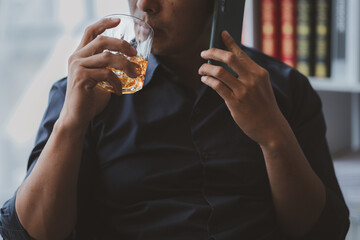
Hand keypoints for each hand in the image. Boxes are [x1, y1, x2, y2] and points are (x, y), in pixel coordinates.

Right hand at [59, 18, 138, 127]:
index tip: (118, 20)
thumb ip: (108, 68)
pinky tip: (119, 92)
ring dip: (125, 65)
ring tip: (134, 74)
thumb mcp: (100, 79)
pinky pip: (106, 74)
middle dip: (122, 44)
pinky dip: (117, 82)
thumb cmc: (90, 98)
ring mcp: (78, 67)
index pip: (90, 32)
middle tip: (135, 54)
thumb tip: (130, 64)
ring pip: (107, 57)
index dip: (104, 24)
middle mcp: (76, 57)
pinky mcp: (81, 78)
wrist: (77, 117)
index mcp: (80, 55)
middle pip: (102, 40)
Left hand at [199, 31, 287, 146]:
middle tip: (203, 53)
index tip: (221, 33)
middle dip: (213, 53)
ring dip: (206, 68)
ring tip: (201, 69)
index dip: (230, 42)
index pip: (241, 53)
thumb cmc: (263, 106)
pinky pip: (217, 86)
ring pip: (220, 72)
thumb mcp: (261, 86)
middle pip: (229, 58)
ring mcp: (244, 91)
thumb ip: (248, 74)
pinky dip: (208, 80)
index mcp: (259, 73)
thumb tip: (229, 62)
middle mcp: (252, 79)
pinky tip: (204, 79)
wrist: (271, 127)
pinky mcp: (235, 103)